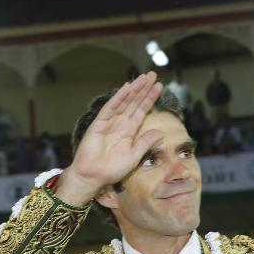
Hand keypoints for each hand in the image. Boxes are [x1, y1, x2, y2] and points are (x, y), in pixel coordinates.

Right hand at [54, 71, 163, 205]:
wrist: (92, 177)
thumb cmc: (110, 170)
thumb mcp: (133, 156)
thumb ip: (145, 143)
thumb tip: (160, 132)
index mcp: (128, 132)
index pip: (141, 111)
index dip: (150, 99)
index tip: (159, 87)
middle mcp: (119, 124)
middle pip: (134, 103)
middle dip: (143, 89)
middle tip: (153, 75)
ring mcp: (108, 123)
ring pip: (124, 102)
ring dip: (134, 90)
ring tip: (144, 77)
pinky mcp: (98, 124)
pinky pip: (110, 109)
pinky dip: (118, 98)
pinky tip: (127, 88)